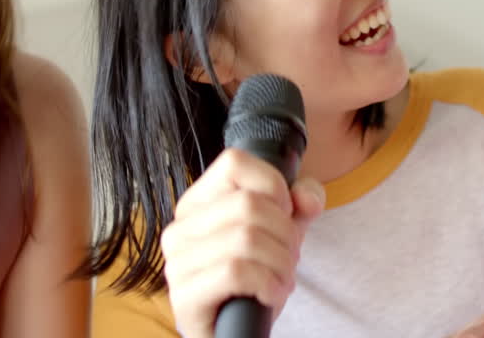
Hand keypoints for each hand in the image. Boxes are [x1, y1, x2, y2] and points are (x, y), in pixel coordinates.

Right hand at [159, 148, 325, 337]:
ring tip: (283, 278)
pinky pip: (236, 272)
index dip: (273, 185)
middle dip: (285, 233)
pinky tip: (272, 295)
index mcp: (198, 203)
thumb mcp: (283, 231)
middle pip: (249, 204)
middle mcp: (180, 228)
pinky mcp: (184, 297)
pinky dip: (268, 283)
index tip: (285, 213)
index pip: (234, 162)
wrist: (235, 332)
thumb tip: (306, 198)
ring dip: (281, 262)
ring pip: (246, 239)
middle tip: (289, 256)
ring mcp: (177, 263)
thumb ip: (300, 203)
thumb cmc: (255, 277)